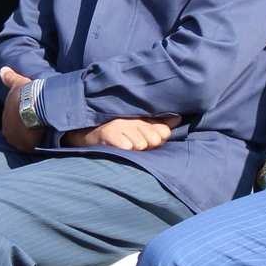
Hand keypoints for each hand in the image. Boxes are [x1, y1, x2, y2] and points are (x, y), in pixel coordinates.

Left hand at [0, 66, 42, 152]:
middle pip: (17, 133)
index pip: (12, 122)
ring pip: (25, 141)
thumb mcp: (17, 83)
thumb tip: (2, 69)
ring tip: (42, 133)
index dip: (20, 120)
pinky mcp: (28, 147)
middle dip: (25, 130)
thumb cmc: (24, 94)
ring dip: (31, 138)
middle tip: (36, 125)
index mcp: (6, 119)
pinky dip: (38, 144)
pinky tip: (45, 139)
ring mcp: (17, 141)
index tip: (28, 116)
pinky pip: (33, 147)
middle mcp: (8, 132)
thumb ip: (9, 77)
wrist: (35, 105)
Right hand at [62, 115, 180, 150]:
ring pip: (142, 144)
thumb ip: (159, 123)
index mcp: (142, 115)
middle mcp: (132, 117)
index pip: (163, 132)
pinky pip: (128, 148)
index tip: (149, 140)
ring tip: (124, 144)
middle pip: (154, 139)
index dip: (158, 139)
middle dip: (147, 145)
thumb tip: (178, 119)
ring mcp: (121, 124)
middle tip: (133, 142)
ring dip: (135, 148)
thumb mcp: (139, 125)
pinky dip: (125, 150)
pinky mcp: (110, 133)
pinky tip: (117, 147)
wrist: (87, 133)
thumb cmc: (117, 131)